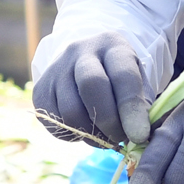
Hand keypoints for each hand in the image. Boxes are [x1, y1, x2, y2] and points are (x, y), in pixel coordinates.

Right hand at [33, 32, 151, 144]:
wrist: (84, 63)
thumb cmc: (119, 79)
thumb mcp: (138, 82)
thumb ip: (143, 106)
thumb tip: (140, 136)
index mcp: (112, 45)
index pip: (122, 75)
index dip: (131, 109)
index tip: (140, 135)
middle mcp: (80, 51)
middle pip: (91, 86)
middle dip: (109, 121)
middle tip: (120, 138)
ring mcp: (56, 69)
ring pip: (71, 111)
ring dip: (91, 134)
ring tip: (105, 136)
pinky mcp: (40, 90)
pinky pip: (55, 123)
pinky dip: (73, 135)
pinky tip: (85, 129)